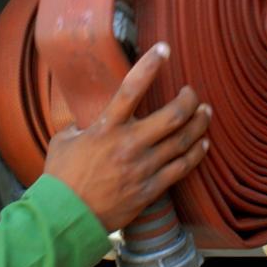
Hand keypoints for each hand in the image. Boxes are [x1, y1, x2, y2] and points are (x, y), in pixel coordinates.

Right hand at [42, 42, 211, 231]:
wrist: (66, 218)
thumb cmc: (61, 178)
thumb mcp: (64, 140)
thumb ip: (80, 124)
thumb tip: (87, 117)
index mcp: (105, 128)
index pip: (131, 89)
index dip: (150, 66)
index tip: (164, 49)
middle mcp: (128, 145)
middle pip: (172, 116)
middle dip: (188, 100)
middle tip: (191, 92)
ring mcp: (143, 168)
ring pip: (183, 142)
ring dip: (198, 124)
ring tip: (205, 112)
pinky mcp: (151, 189)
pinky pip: (182, 168)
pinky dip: (196, 153)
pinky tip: (203, 144)